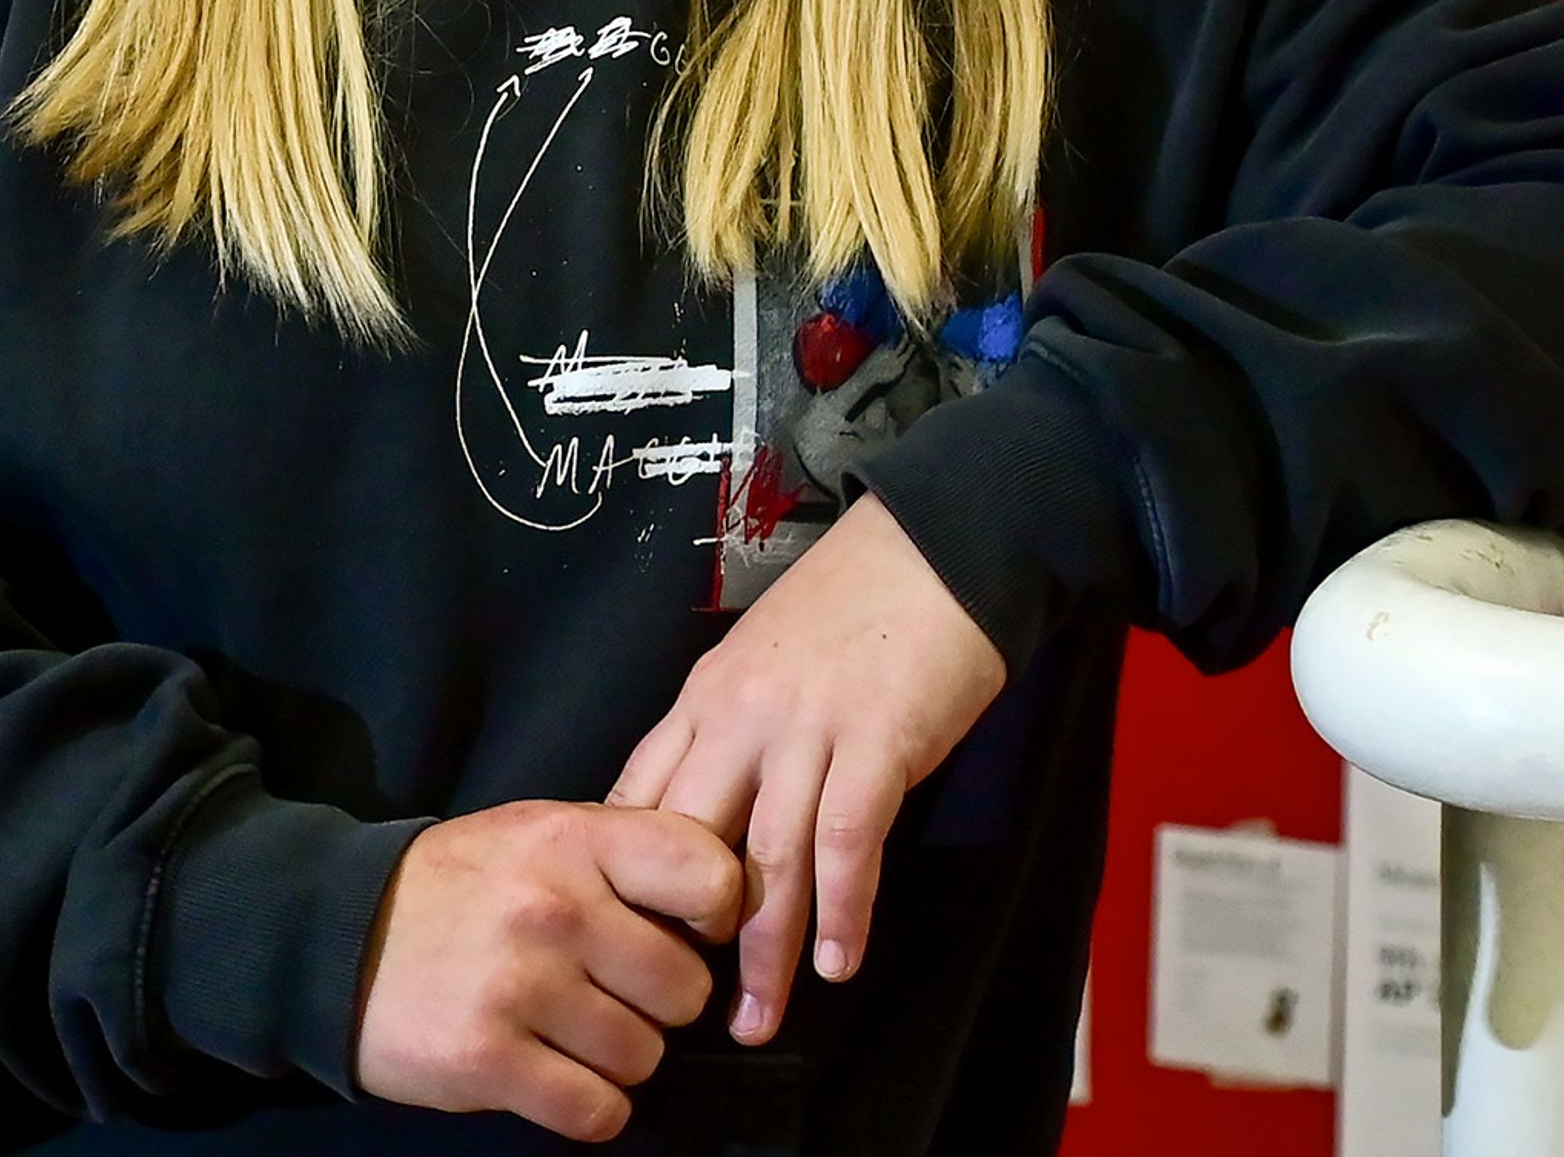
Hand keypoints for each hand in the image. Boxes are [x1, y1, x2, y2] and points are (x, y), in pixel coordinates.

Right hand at [353, 800, 745, 1141]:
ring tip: (566, 1030)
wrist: (332, 938)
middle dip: (657, 1003)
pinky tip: (552, 1073)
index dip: (717, 913)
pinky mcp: (489, 1059)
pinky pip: (597, 1111)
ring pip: (644, 1057)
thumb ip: (620, 853)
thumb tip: (719, 898)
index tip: (688, 930)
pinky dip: (587, 1106)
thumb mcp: (534, 834)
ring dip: (617, 1058)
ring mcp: (519, 985)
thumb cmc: (457, 887)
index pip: (707, 873)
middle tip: (607, 991)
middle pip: (686, 989)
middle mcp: (552, 907)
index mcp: (571, 839)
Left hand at [607, 495, 1005, 1045]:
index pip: (640, 795)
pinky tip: (842, 962)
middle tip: (679, 1005)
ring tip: (758, 1018)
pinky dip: (844, 910)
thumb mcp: (764, 657)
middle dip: (680, 932)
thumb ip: (731, 727)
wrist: (938, 546)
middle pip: (691, 842)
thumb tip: (709, 808)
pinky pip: (848, 843)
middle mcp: (742, 716)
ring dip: (763, 952)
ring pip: (767, 860)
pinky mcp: (878, 743)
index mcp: (707, 695)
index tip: (625, 936)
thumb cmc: (855, 603)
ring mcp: (809, 729)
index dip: (628, 874)